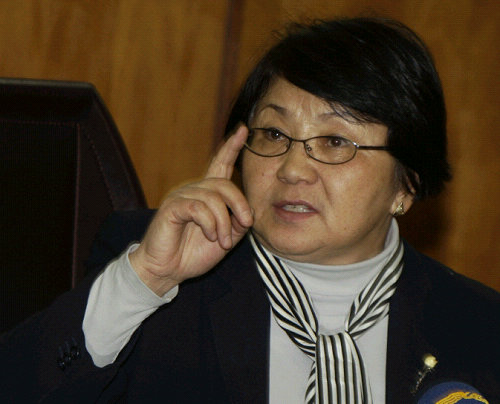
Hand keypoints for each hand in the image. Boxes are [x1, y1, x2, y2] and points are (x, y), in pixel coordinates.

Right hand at [129, 126, 252, 294]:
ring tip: (222, 241)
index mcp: (207, 195)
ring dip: (224, 223)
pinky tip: (210, 235)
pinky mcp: (173, 206)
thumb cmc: (193, 253)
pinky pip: (199, 208)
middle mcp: (194, 190)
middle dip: (240, 205)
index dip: (232, 147)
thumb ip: (237, 223)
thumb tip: (249, 212)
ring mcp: (182, 196)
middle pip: (224, 184)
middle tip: (245, 225)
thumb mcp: (225, 239)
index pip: (220, 164)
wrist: (168, 270)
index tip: (244, 130)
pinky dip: (210, 224)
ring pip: (214, 198)